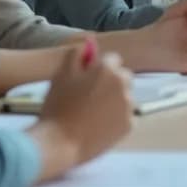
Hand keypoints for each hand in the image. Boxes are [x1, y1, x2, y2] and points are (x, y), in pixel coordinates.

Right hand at [33, 44, 133, 166]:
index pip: (112, 59)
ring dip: (114, 99)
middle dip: (111, 82)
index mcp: (108, 69)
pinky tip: (98, 124)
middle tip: (90, 95)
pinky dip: (116, 118)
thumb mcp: (61, 73)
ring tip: (92, 112)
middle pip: (123, 76)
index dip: (99, 68)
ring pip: (125, 96)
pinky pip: (125, 116)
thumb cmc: (58, 106)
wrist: (59, 143)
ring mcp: (128, 107)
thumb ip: (77, 53)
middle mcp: (123, 85)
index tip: (87, 78)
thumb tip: (89, 44)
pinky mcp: (129, 126)